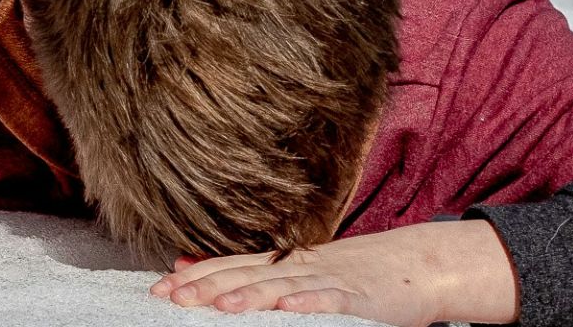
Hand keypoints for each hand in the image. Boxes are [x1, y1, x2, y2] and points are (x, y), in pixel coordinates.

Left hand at [150, 221, 517, 325]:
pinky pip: (331, 301)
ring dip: (251, 296)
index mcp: (282, 264)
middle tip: (174, 297)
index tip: (159, 288)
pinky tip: (291, 309)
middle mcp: (299, 268)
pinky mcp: (358, 298)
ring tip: (221, 306)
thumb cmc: (350, 275)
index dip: (196, 277)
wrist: (413, 265)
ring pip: (283, 288)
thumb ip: (243, 270)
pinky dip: (311, 304)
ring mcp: (328, 281)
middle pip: (246, 275)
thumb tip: (185, 267)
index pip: (230, 266)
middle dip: (208, 287)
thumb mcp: (292, 270)